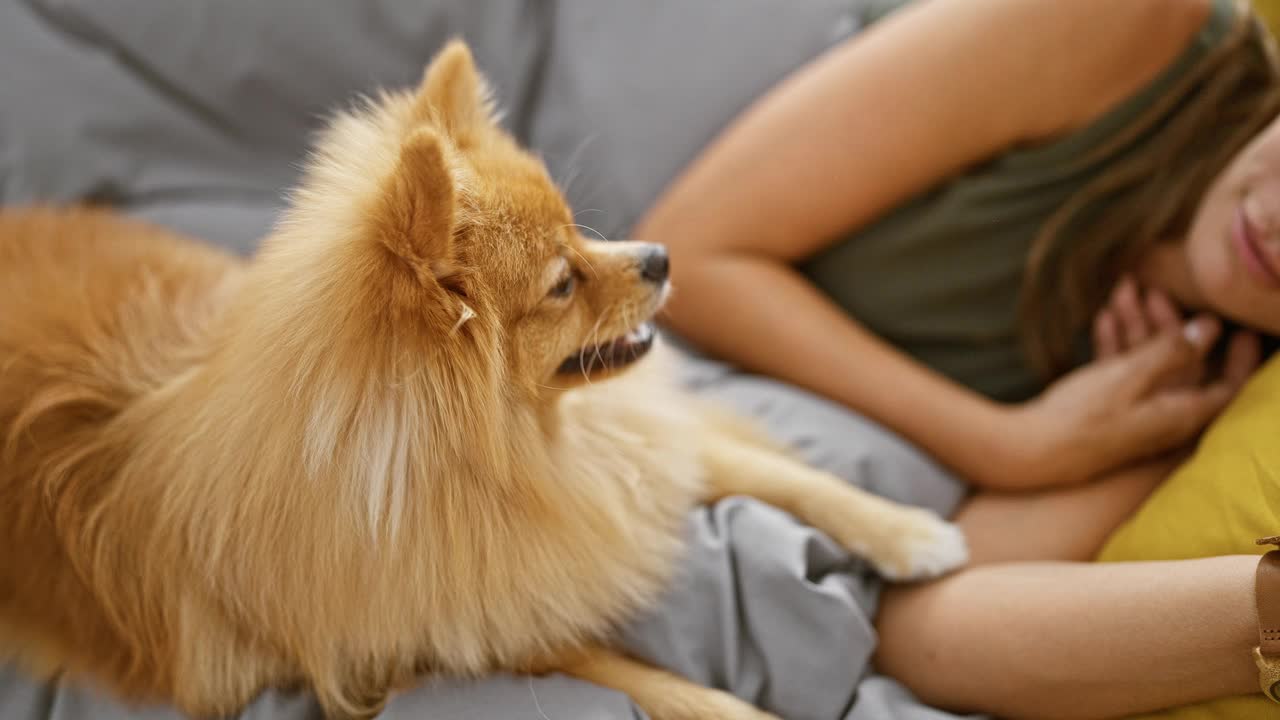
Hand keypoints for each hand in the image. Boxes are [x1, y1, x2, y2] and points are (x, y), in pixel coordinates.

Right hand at [1003, 301, 1258, 488]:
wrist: (1031, 451)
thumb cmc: (1083, 418)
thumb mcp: (1130, 376)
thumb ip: (1172, 351)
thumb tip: (1209, 328)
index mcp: (1180, 414)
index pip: (1227, 386)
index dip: (1240, 357)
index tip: (1242, 328)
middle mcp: (1162, 415)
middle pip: (1180, 364)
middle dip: (1170, 323)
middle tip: (1157, 290)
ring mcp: (1133, 412)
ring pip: (1146, 363)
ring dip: (1136, 325)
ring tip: (1123, 289)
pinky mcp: (1106, 410)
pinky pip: (1119, 372)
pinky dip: (1115, 344)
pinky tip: (1103, 317)